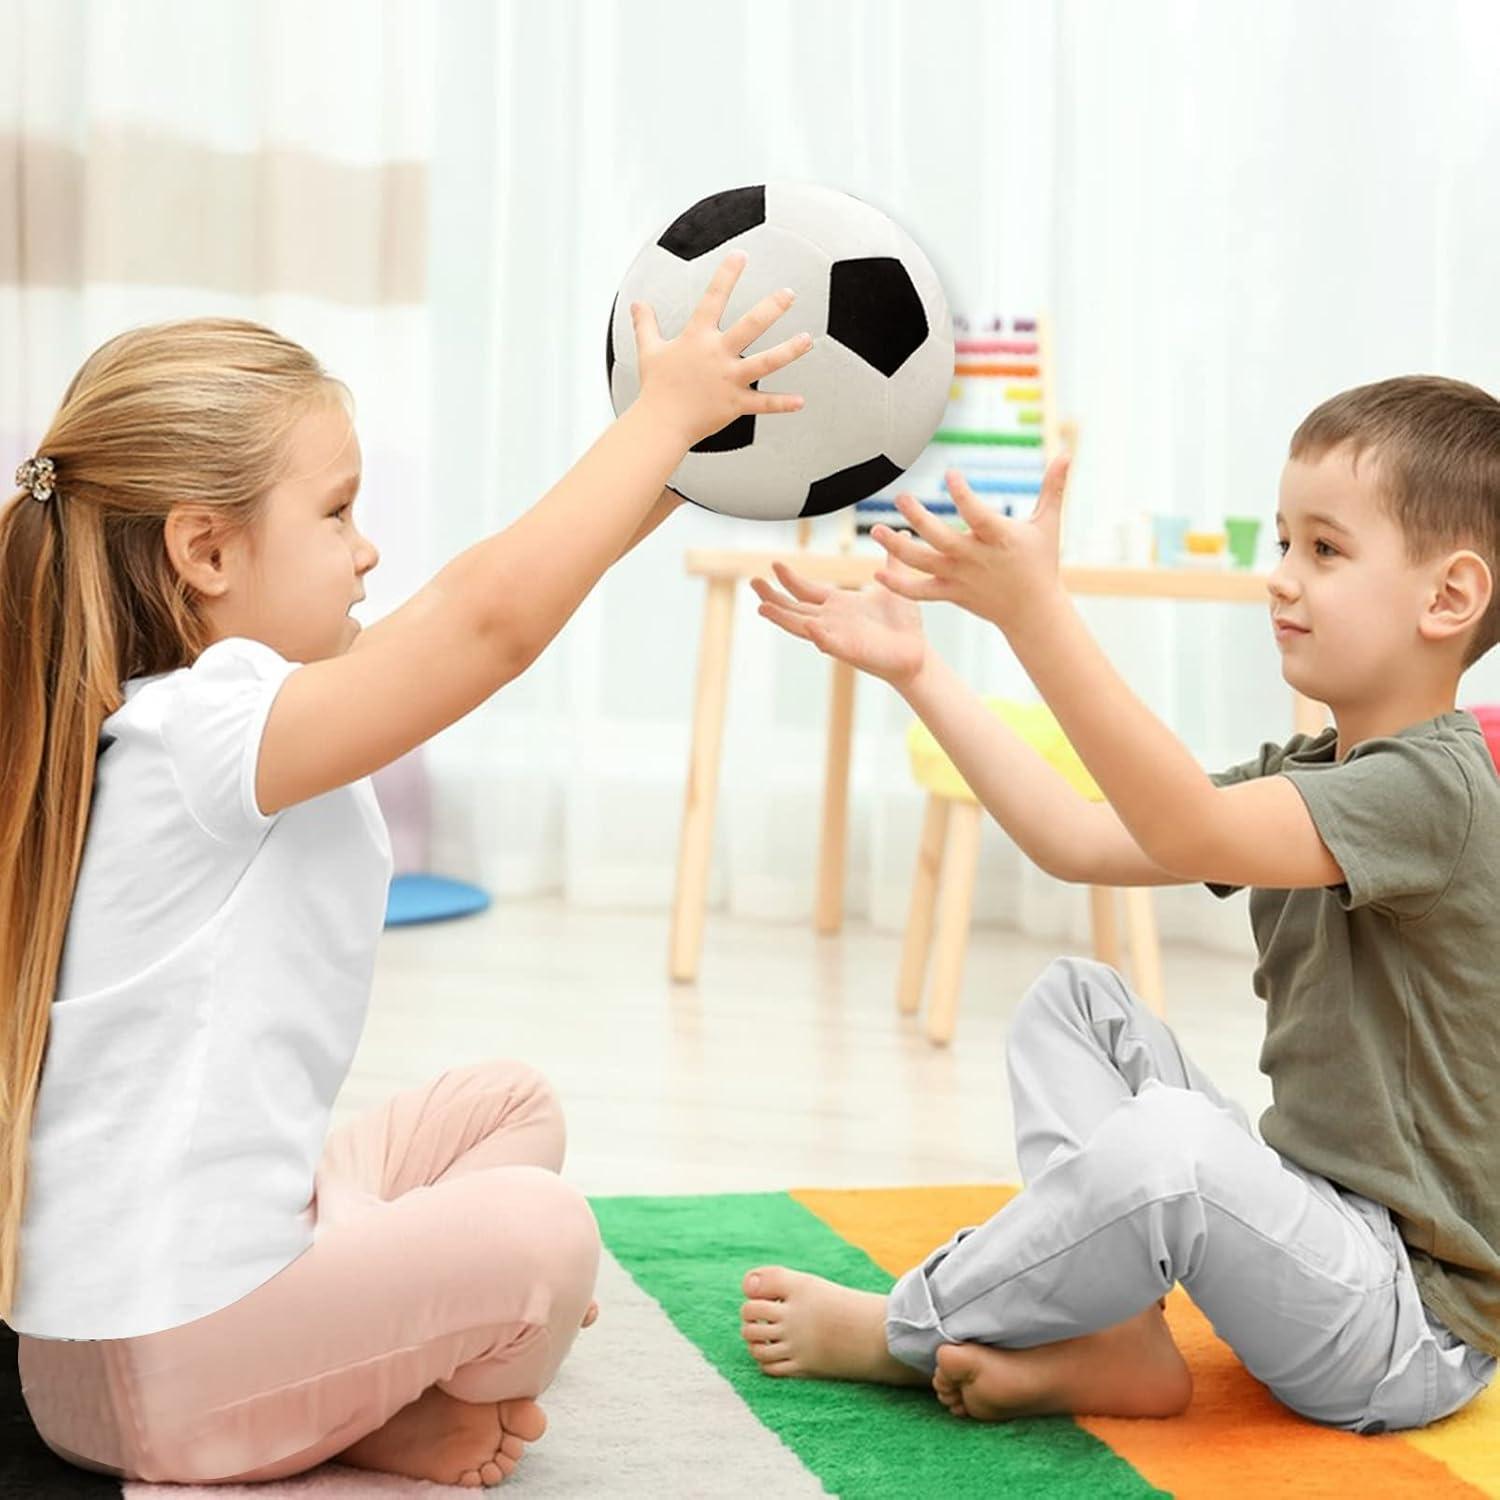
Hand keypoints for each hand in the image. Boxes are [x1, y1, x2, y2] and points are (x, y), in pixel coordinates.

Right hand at [633, 251, 811, 446]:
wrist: (659, 423)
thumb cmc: (656, 388)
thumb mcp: (649, 350)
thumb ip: (645, 324)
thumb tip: (638, 304)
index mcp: (697, 338)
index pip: (713, 298)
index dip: (727, 275)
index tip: (741, 255)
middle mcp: (717, 355)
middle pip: (750, 326)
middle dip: (771, 308)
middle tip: (789, 294)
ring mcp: (729, 379)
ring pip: (765, 362)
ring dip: (788, 351)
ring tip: (807, 340)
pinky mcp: (735, 404)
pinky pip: (763, 404)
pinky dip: (782, 404)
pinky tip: (801, 401)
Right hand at [752, 560, 927, 687]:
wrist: (918, 652)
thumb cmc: (904, 623)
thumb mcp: (894, 584)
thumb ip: (891, 562)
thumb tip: (900, 533)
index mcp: (838, 605)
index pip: (806, 591)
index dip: (789, 579)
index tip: (774, 564)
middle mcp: (832, 621)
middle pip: (794, 608)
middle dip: (773, 596)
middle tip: (753, 582)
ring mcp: (837, 636)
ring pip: (802, 626)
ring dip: (782, 618)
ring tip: (762, 608)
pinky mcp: (850, 651)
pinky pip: (829, 643)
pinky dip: (818, 635)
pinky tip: (808, 626)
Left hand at [871, 455, 1071, 632]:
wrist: (1033, 611)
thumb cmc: (1040, 562)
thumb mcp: (1049, 524)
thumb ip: (1053, 488)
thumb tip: (1067, 452)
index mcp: (999, 538)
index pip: (977, 515)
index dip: (963, 495)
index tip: (951, 473)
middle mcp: (976, 558)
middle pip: (941, 539)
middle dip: (918, 519)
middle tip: (900, 498)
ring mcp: (960, 577)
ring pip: (923, 563)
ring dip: (897, 548)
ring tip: (875, 531)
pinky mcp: (951, 593)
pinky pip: (920, 592)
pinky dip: (899, 585)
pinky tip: (878, 572)